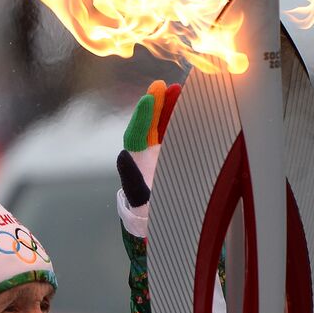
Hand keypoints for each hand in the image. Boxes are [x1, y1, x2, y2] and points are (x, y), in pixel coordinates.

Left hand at [117, 80, 180, 207]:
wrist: (162, 226)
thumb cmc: (151, 215)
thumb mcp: (141, 200)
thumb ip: (133, 179)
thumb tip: (122, 156)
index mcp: (136, 164)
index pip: (136, 134)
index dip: (142, 116)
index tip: (149, 98)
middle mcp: (146, 157)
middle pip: (149, 125)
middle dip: (156, 105)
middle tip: (163, 86)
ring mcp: (160, 156)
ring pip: (163, 127)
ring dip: (170, 108)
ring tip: (179, 90)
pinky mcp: (173, 158)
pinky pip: (175, 135)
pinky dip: (181, 121)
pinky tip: (191, 109)